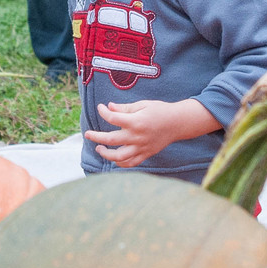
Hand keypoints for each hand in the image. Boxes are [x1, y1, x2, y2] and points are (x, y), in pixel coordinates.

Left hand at [84, 98, 221, 168]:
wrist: (178, 123)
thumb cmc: (160, 111)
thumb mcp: (143, 104)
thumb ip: (125, 108)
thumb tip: (109, 107)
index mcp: (136, 121)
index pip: (113, 118)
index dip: (103, 112)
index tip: (101, 108)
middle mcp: (137, 136)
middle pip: (111, 140)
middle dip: (96, 137)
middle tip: (87, 134)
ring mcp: (141, 147)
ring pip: (119, 157)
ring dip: (106, 154)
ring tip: (99, 148)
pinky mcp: (146, 154)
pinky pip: (130, 163)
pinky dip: (120, 163)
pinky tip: (114, 158)